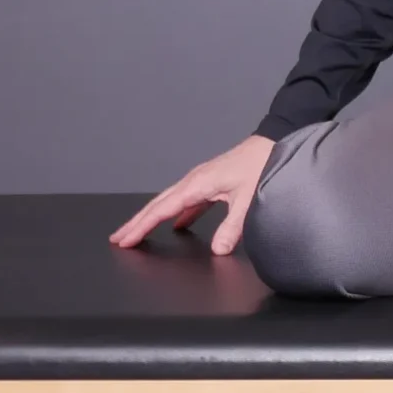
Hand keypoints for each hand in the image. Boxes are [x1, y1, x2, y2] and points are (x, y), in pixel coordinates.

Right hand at [109, 134, 276, 256]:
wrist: (274, 141)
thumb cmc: (262, 164)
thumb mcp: (249, 199)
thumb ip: (233, 227)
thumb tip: (218, 251)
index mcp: (198, 184)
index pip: (162, 210)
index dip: (141, 226)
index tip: (125, 240)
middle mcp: (195, 181)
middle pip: (158, 205)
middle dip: (137, 222)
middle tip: (118, 239)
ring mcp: (202, 181)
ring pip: (170, 202)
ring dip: (153, 218)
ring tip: (138, 233)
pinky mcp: (212, 183)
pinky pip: (187, 202)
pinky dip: (177, 214)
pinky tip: (177, 226)